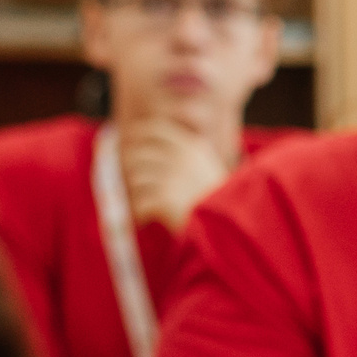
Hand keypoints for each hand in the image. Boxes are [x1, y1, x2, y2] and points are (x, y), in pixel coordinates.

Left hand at [116, 117, 230, 229]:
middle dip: (129, 169)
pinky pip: (138, 202)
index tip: (127, 144)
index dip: (136, 134)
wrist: (230, 228)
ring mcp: (172, 177)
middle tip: (133, 184)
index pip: (154, 128)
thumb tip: (146, 142)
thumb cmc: (218, 202)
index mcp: (192, 146)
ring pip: (134, 179)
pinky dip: (140, 213)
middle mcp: (181, 157)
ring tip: (147, 206)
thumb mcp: (207, 168)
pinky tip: (147, 220)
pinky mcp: (164, 198)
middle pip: (137, 153)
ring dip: (137, 195)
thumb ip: (183, 153)